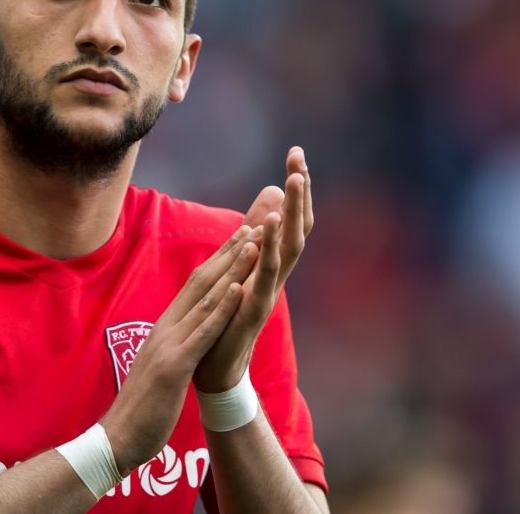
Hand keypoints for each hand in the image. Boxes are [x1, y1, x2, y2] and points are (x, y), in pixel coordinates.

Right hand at [98, 226, 258, 475]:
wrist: (116, 440)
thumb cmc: (141, 408)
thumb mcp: (161, 367)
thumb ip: (174, 345)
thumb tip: (186, 333)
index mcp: (165, 329)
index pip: (196, 286)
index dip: (220, 259)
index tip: (241, 236)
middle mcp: (166, 328)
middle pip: (202, 281)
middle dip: (230, 253)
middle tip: (254, 225)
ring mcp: (168, 345)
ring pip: (205, 299)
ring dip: (231, 269)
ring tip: (254, 243)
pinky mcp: (174, 367)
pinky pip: (202, 333)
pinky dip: (222, 309)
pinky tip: (239, 289)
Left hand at [193, 147, 313, 392]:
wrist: (219, 366)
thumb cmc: (231, 314)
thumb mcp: (245, 264)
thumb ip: (258, 229)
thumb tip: (272, 191)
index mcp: (273, 262)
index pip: (292, 218)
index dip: (297, 188)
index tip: (297, 153)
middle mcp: (276, 274)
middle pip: (297, 229)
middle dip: (299, 195)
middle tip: (299, 163)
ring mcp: (267, 293)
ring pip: (286, 252)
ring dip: (288, 220)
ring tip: (290, 188)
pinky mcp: (252, 312)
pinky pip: (261, 282)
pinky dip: (263, 258)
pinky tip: (260, 237)